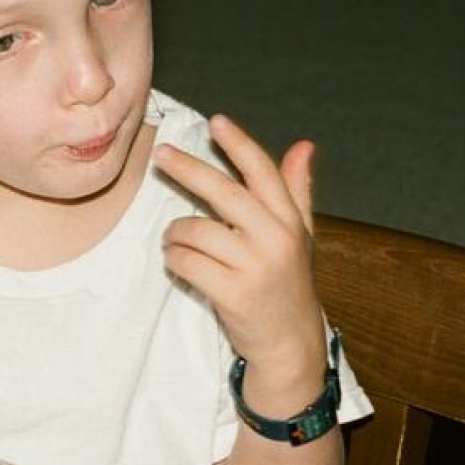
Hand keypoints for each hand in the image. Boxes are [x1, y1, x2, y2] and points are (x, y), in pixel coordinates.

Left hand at [155, 114, 326, 405]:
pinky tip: (179, 263)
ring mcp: (254, 268)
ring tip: (174, 240)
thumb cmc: (287, 285)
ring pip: (196, 231)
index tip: (216, 120)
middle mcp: (275, 240)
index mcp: (290, 221)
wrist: (290, 344)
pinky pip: (186, 262)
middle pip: (224, 193)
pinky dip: (175, 259)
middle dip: (188, 169)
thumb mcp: (299, 236)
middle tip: (161, 154)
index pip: (263, 173)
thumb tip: (303, 145)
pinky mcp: (232, 294)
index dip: (239, 144)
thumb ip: (297, 190)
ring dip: (175, 233)